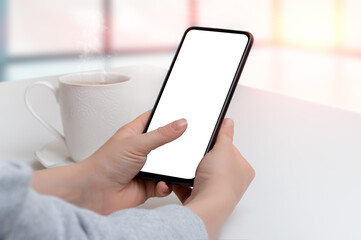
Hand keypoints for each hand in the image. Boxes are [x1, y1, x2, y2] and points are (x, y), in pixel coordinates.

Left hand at [31, 110, 187, 213]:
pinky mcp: (149, 186)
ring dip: (172, 168)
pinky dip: (166, 185)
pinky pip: (165, 184)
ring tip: (174, 167)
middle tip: (187, 144)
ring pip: (169, 166)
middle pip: (166, 144)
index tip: (184, 115)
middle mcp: (142, 150)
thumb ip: (161, 134)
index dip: (169, 116)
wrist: (94, 193)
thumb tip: (181, 123)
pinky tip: (161, 183)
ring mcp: (146, 168)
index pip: (156, 119)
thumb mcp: (136, 143)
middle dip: (176, 146)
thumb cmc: (104, 164)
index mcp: (136, 133)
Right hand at [173, 119, 254, 239]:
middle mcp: (233, 183)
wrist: (207, 206)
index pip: (231, 149)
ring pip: (202, 175)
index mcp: (243, 170)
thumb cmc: (220, 182)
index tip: (211, 140)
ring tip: (192, 167)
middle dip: (205, 158)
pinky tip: (181, 179)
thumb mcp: (223, 148)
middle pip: (215, 162)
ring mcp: (216, 192)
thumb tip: (228, 123)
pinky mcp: (201, 199)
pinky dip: (183, 184)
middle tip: (200, 154)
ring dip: (194, 170)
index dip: (219, 142)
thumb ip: (225, 134)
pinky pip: (188, 188)